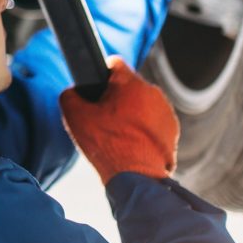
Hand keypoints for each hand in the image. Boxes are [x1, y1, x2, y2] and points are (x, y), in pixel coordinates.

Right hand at [59, 57, 179, 184]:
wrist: (136, 178)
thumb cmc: (107, 146)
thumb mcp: (75, 117)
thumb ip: (69, 95)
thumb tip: (73, 92)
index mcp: (129, 83)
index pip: (114, 63)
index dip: (102, 74)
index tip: (97, 89)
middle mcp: (152, 92)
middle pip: (128, 86)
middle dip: (116, 99)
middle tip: (104, 120)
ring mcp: (165, 111)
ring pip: (142, 104)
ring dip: (131, 114)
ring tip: (118, 135)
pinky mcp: (172, 129)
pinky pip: (153, 121)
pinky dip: (143, 129)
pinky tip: (132, 144)